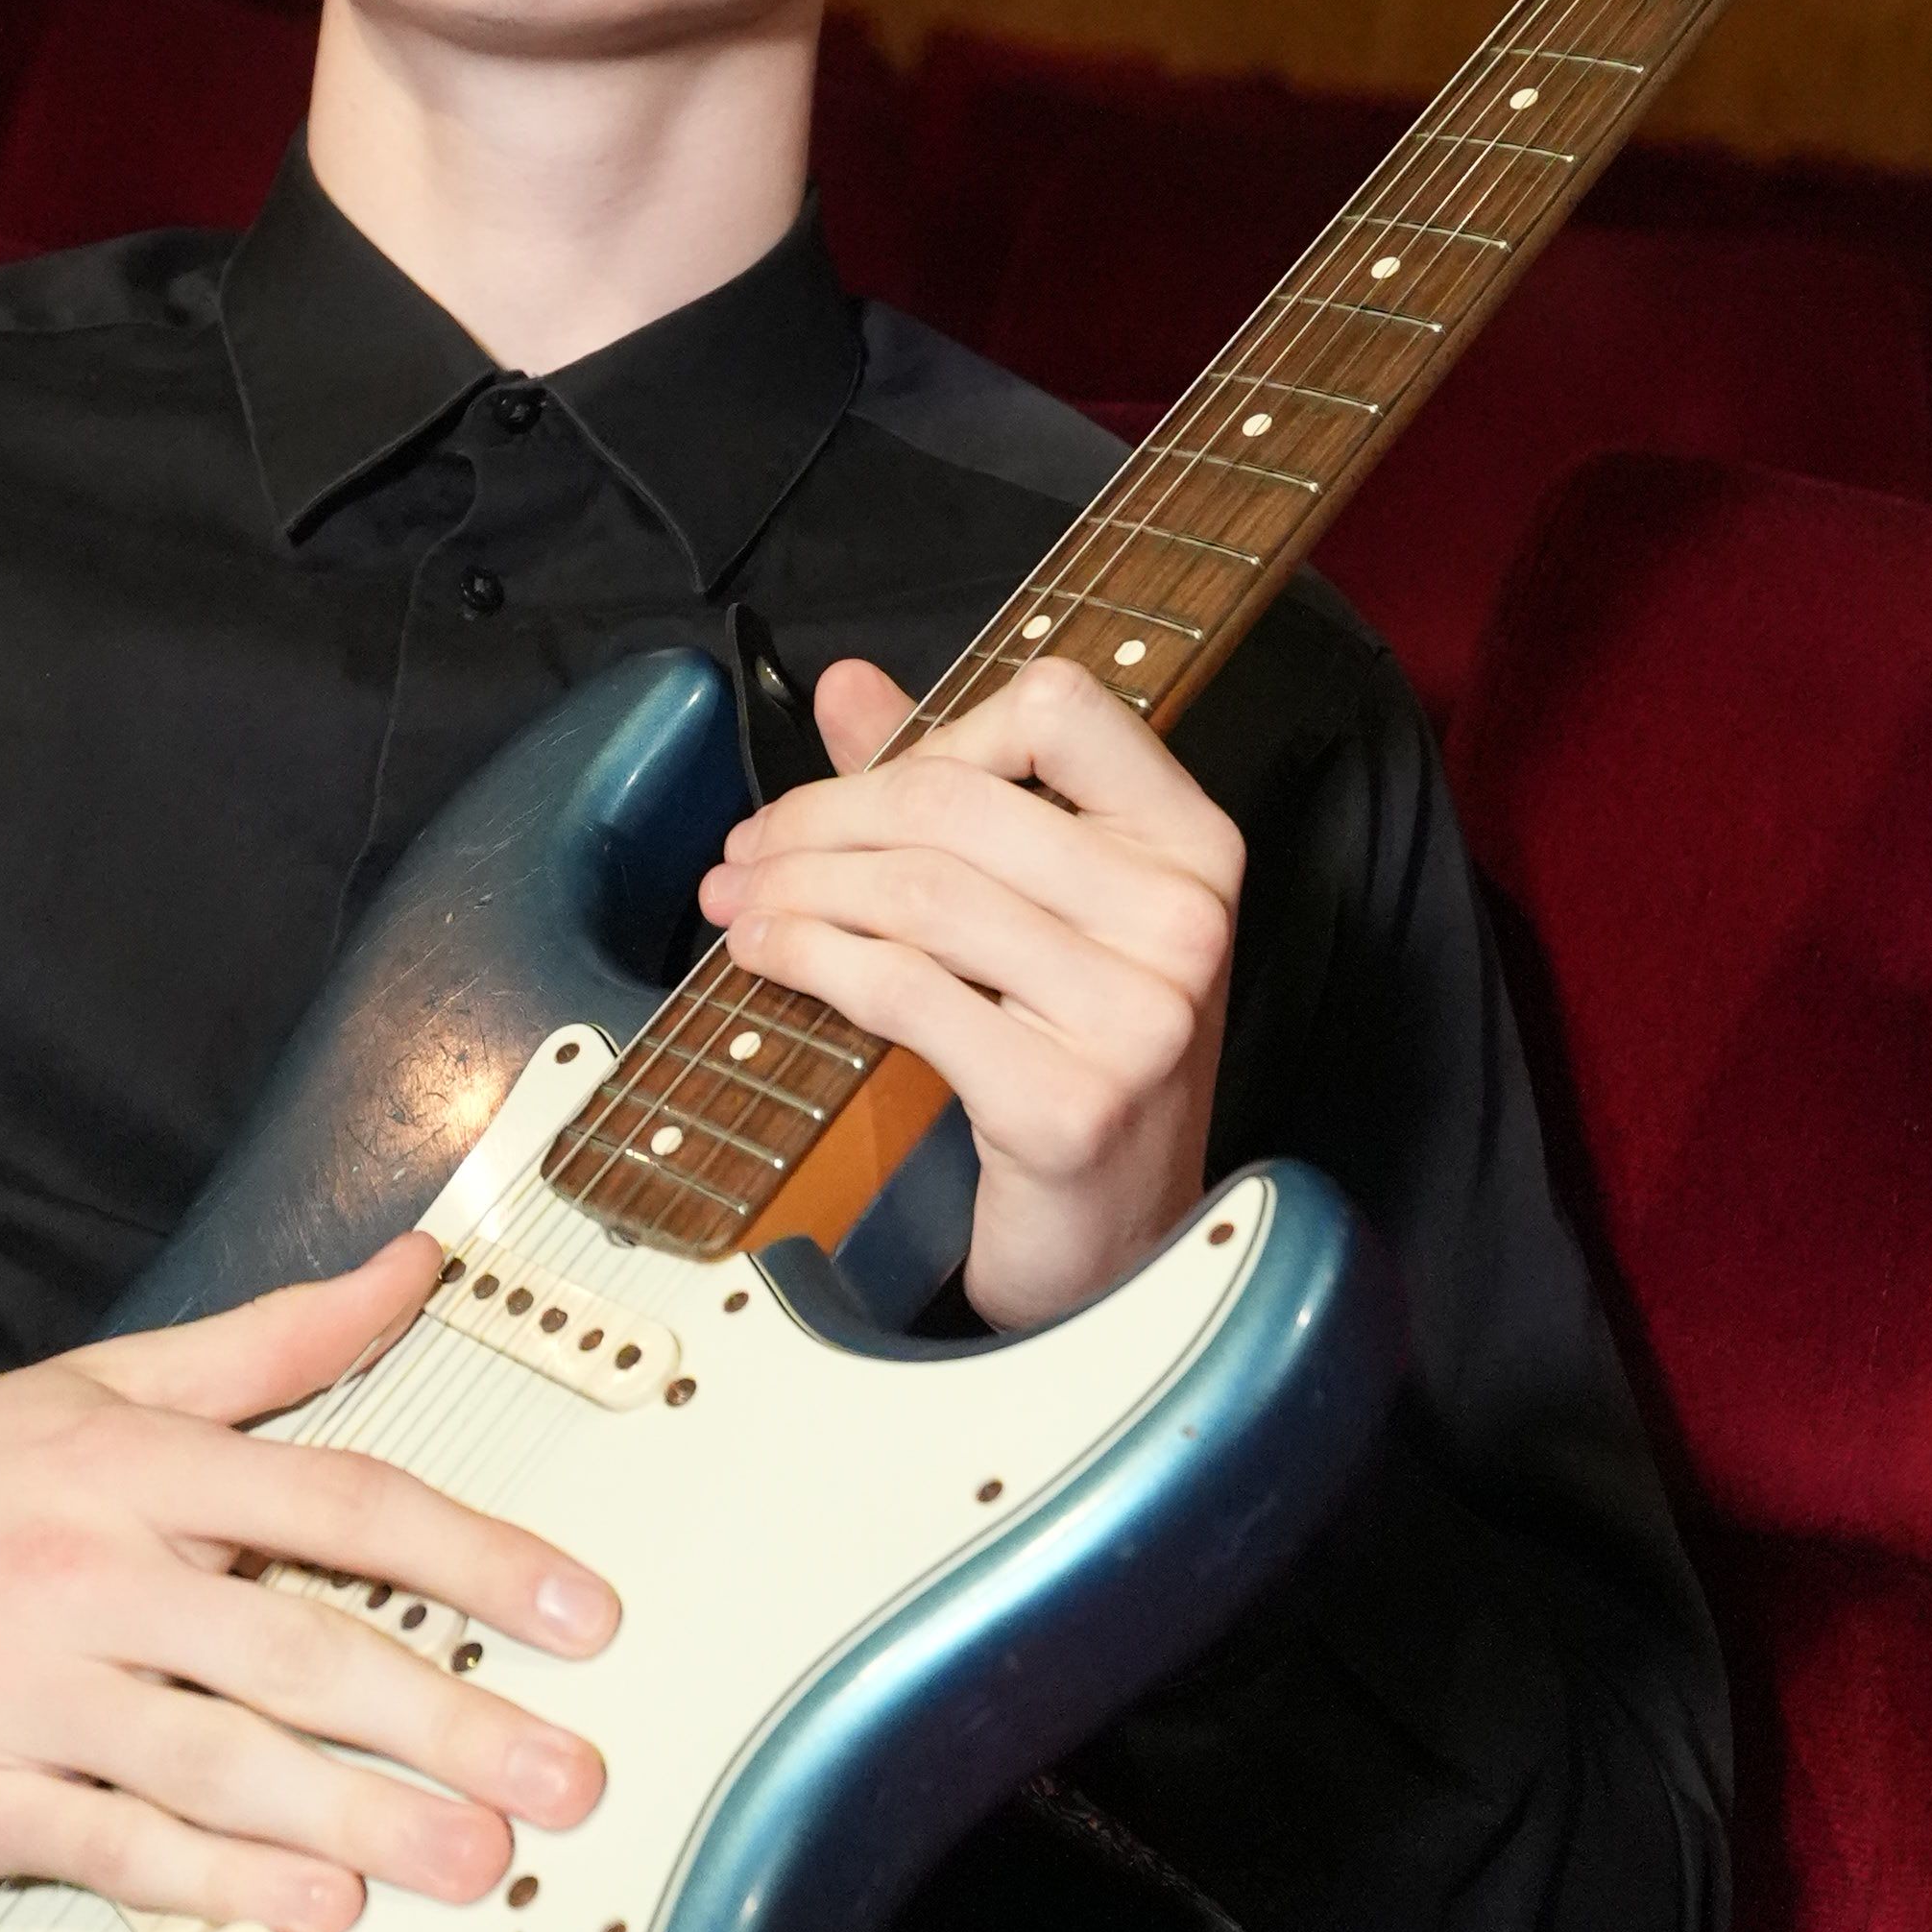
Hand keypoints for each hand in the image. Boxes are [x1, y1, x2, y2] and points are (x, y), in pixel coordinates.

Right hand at [0, 1232, 610, 1931]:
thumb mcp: (101, 1385)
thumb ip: (272, 1343)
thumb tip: (415, 1267)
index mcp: (134, 1466)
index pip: (336, 1501)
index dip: (472, 1557)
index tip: (580, 1616)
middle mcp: (90, 1574)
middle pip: (297, 1650)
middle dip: (447, 1721)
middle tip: (566, 1780)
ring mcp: (28, 1693)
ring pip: (219, 1762)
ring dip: (360, 1821)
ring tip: (474, 1859)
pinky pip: (118, 1847)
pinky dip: (224, 1882)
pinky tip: (317, 1904)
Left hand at [694, 652, 1240, 1332]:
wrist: (1112, 1246)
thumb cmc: (1073, 1061)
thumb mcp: (1035, 913)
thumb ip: (950, 789)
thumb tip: (846, 685)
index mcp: (1191, 844)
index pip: (1059, 708)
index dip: (939, 727)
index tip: (863, 779)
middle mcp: (1182, 917)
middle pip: (958, 801)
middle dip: (820, 818)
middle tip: (746, 851)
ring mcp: (1136, 1014)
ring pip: (920, 891)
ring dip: (799, 888)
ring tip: (740, 903)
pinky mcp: (1067, 1102)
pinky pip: (904, 991)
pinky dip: (810, 960)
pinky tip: (767, 957)